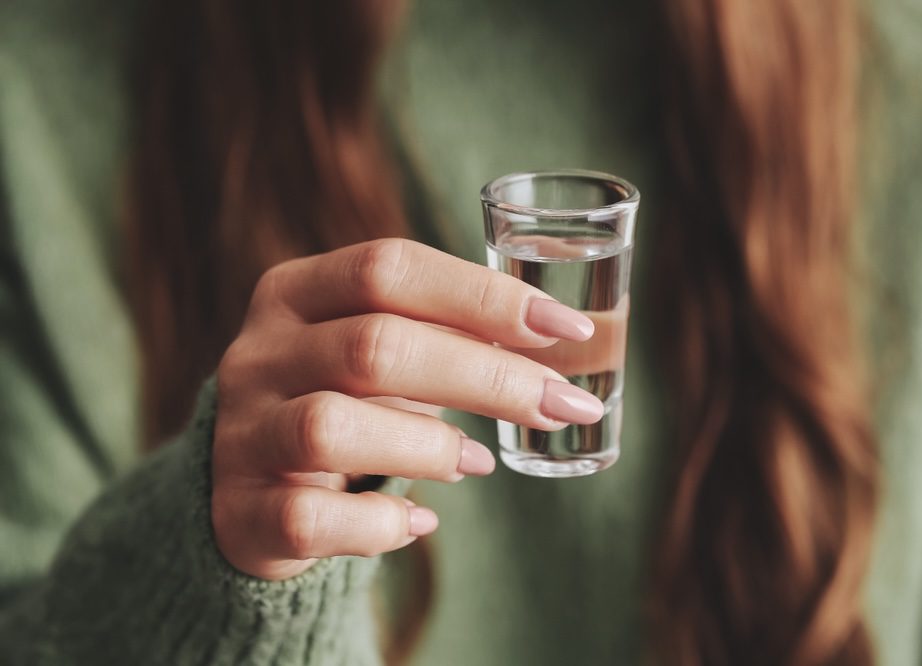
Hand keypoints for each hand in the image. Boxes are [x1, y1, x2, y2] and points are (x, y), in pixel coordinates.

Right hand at [212, 239, 600, 579]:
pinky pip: (310, 519)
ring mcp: (241, 434)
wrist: (246, 487)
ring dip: (429, 446)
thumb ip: (451, 337)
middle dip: (485, 377)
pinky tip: (418, 522)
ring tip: (479, 461)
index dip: (483, 295)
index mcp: (295, 293)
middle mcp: (259, 354)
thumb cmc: (343, 401)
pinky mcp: (240, 512)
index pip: (388, 269)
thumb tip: (569, 342)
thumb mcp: (381, 352)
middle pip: (373, 348)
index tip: (567, 329)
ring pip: (332, 428)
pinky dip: (379, 524)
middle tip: (563, 405)